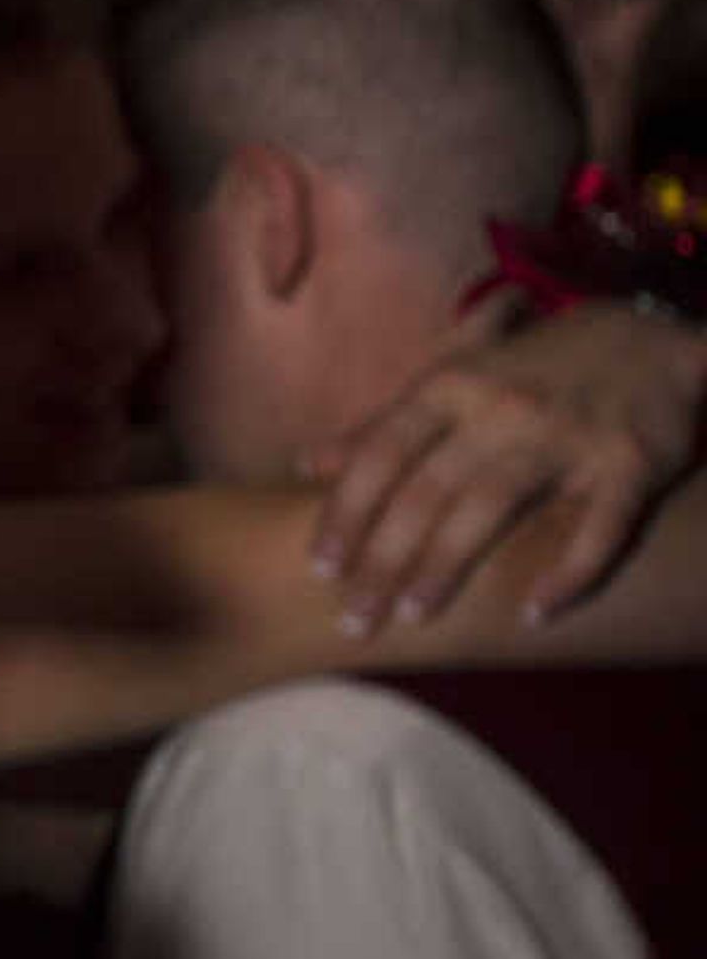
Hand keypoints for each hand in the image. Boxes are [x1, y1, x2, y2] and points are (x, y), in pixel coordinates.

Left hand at [302, 296, 706, 630]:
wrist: (650, 338)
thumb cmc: (531, 370)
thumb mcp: (454, 380)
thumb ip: (383, 426)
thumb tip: (309, 465)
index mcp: (452, 388)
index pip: (382, 453)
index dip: (346, 511)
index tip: (318, 567)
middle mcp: (501, 410)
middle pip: (427, 490)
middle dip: (383, 558)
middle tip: (352, 619)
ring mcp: (567, 436)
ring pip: (493, 505)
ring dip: (447, 565)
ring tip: (412, 617)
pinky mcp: (632, 463)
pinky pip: (598, 528)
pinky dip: (567, 574)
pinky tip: (532, 615)